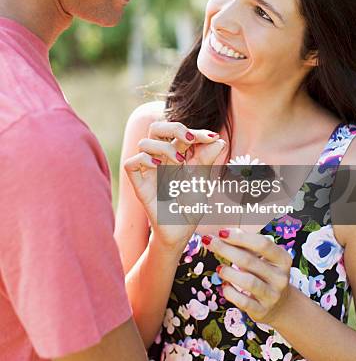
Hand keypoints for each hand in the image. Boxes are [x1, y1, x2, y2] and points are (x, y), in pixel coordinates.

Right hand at [124, 121, 225, 248]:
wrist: (182, 232)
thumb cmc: (191, 207)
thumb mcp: (202, 182)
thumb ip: (207, 160)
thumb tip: (219, 140)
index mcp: (177, 155)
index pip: (180, 133)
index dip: (196, 131)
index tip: (212, 137)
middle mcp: (161, 160)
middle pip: (157, 128)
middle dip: (174, 127)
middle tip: (190, 138)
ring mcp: (150, 172)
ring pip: (144, 143)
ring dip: (164, 147)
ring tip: (179, 162)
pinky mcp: (140, 186)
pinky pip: (131, 164)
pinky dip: (144, 160)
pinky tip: (159, 167)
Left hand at [203, 228, 292, 325]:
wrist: (281, 305)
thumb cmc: (265, 274)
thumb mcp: (263, 258)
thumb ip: (247, 245)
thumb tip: (224, 234)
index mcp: (283, 259)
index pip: (262, 244)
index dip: (240, 237)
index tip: (222, 232)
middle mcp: (280, 277)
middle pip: (249, 261)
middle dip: (226, 249)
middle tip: (210, 242)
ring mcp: (272, 296)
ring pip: (247, 281)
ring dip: (229, 272)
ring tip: (220, 268)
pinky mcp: (262, 311)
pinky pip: (243, 302)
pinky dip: (230, 292)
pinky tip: (225, 285)